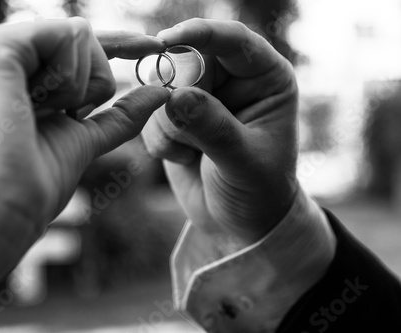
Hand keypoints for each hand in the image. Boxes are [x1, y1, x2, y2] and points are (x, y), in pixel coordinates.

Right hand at [0, 18, 169, 230]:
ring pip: (79, 34)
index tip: (156, 48)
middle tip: (66, 118)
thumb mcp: (86, 138)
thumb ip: (121, 113)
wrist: (4, 208)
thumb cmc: (36, 181)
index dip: (118, 42)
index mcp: (10, 68)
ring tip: (40, 119)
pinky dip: (70, 81)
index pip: (72, 44)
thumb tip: (162, 92)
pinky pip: (67, 38)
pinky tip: (37, 109)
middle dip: (95, 82)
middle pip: (82, 36)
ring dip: (80, 88)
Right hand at [142, 18, 297, 246]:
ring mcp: (200, 98)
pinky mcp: (175, 118)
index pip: (233, 40)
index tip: (167, 40)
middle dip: (181, 101)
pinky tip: (186, 159)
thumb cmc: (259, 190)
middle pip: (187, 61)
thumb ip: (214, 128)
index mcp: (264, 78)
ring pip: (162, 90)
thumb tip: (176, 97)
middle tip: (196, 140)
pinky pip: (150, 116)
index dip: (201, 34)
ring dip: (171, 129)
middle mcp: (231, 81)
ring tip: (197, 155)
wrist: (241, 221)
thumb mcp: (244, 162)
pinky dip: (161, 143)